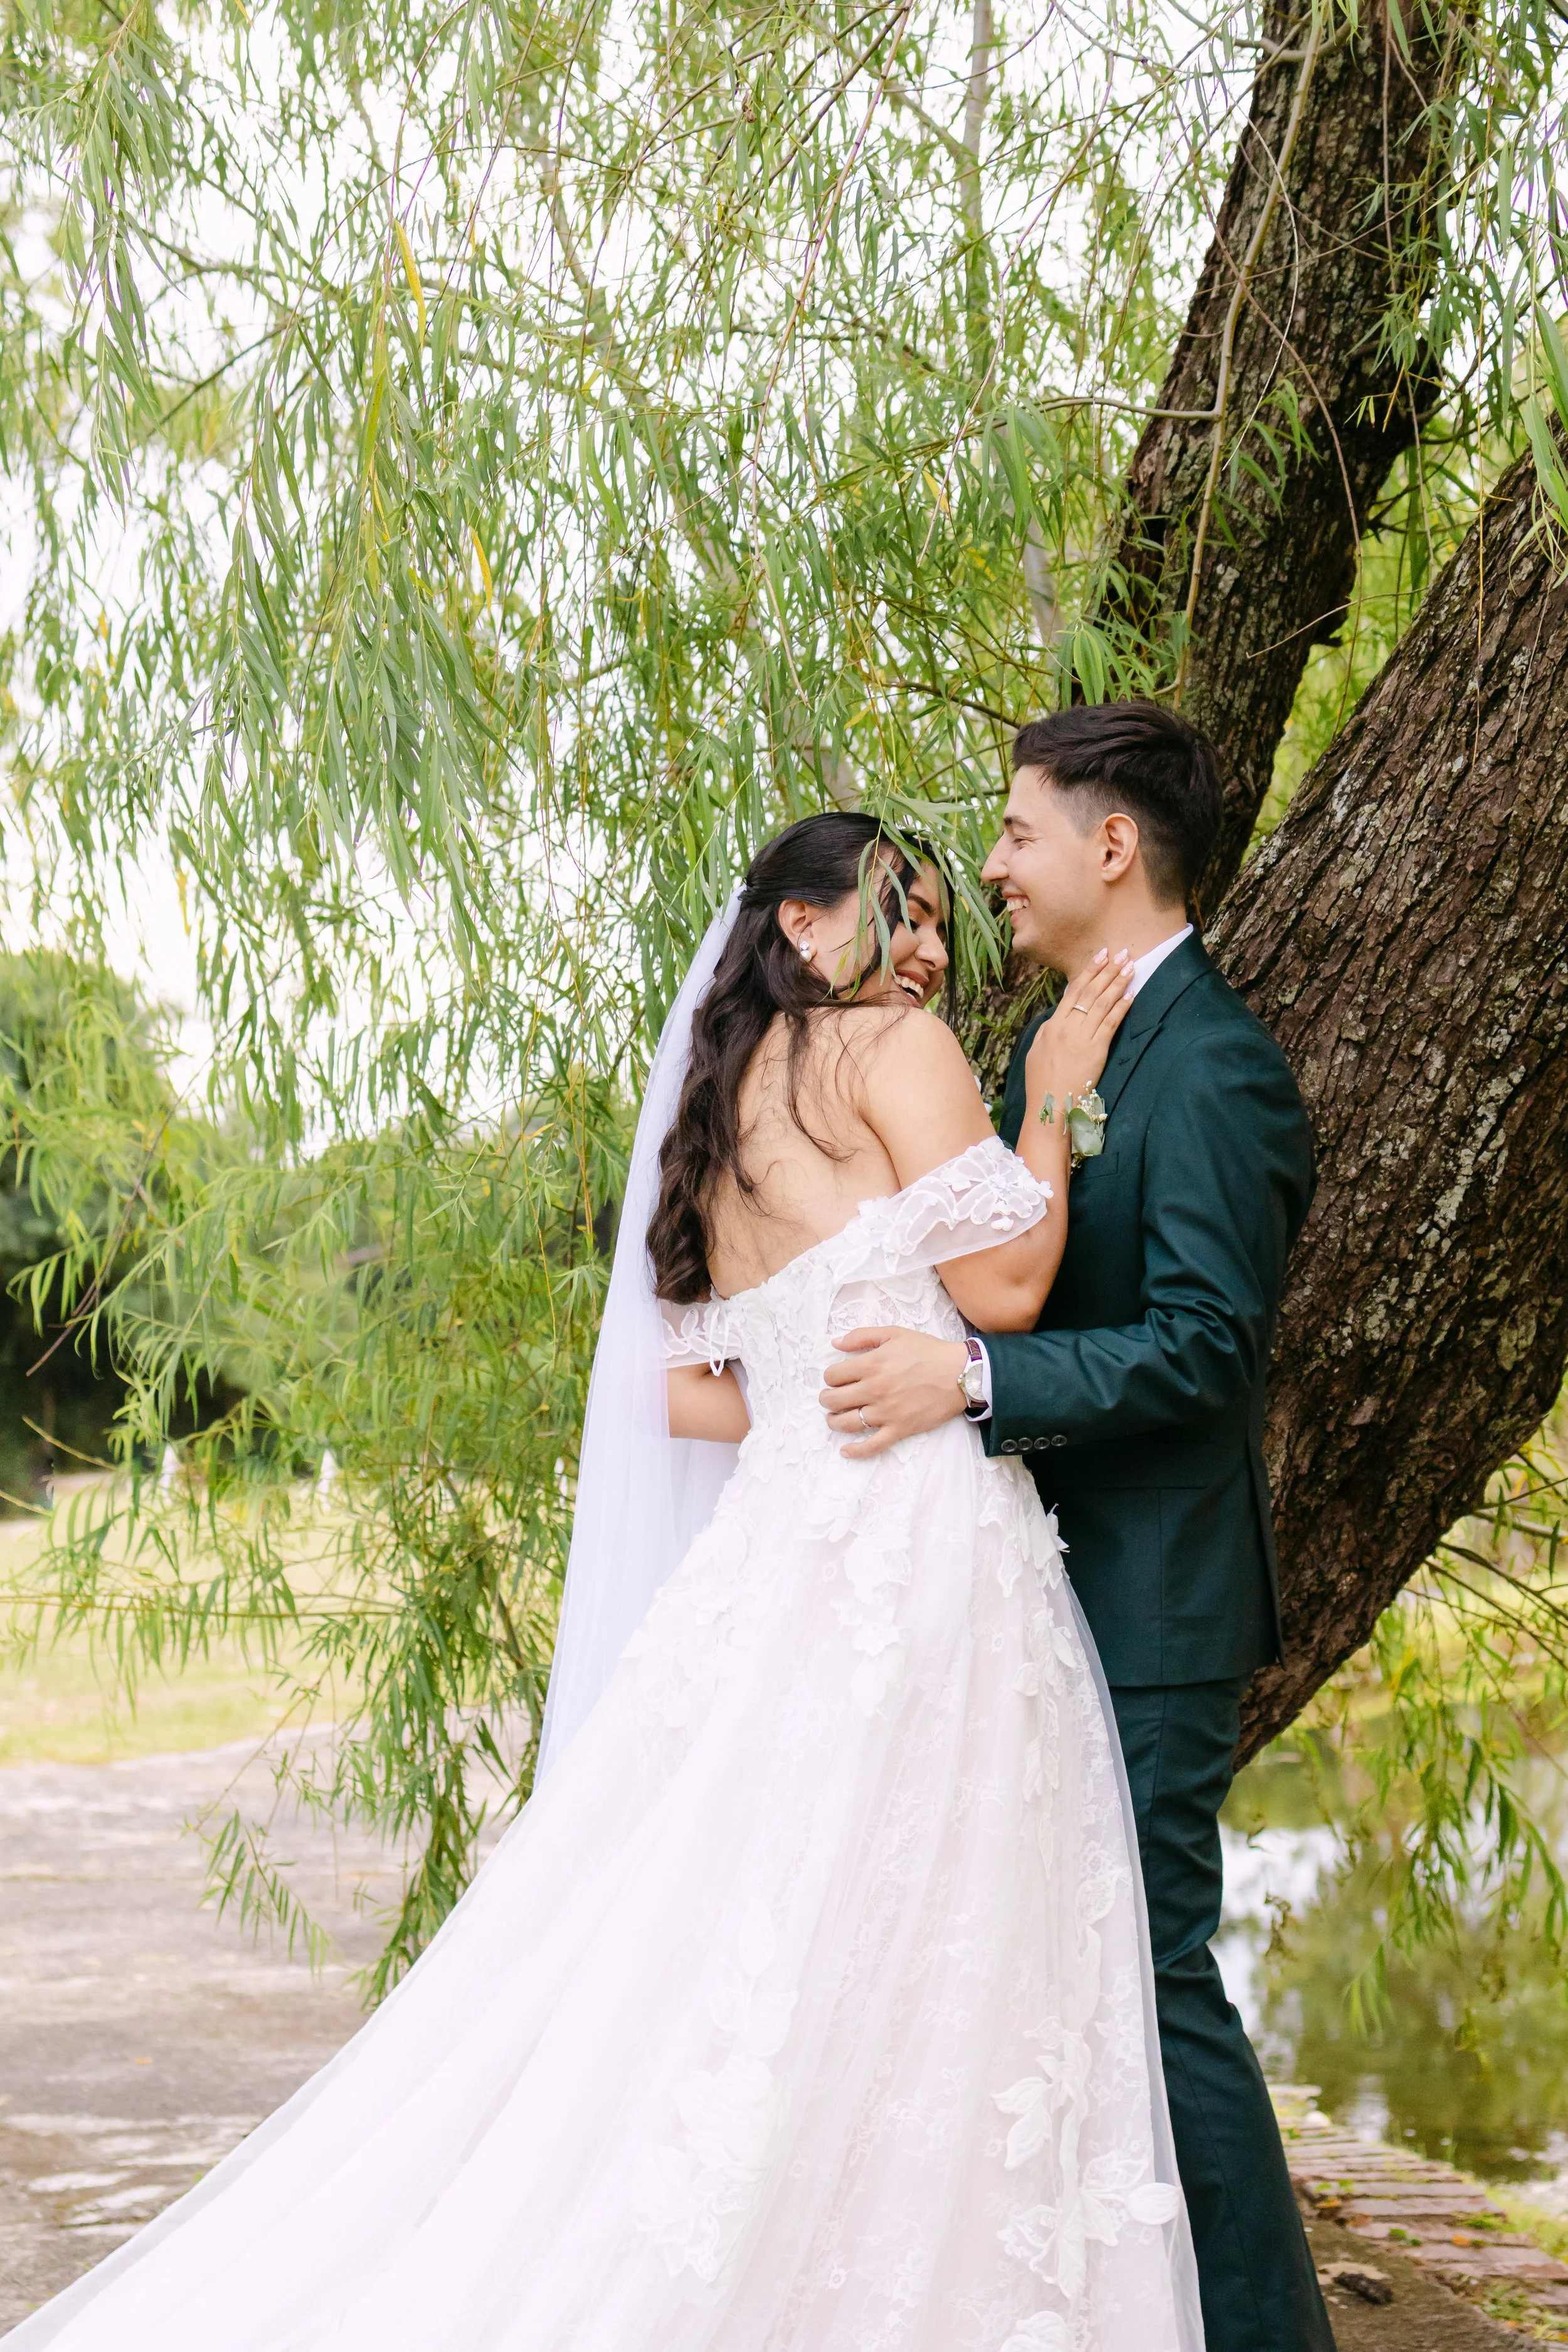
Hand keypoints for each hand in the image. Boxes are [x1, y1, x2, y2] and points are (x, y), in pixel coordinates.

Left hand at [819, 1329, 968, 1456]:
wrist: (960, 1373)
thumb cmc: (928, 1351)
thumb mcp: (894, 1333)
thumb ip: (862, 1336)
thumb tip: (835, 1342)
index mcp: (871, 1364)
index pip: (833, 1375)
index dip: (830, 1377)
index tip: (836, 1378)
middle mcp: (874, 1389)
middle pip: (834, 1400)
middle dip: (827, 1399)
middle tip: (830, 1398)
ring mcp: (886, 1412)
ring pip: (846, 1423)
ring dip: (833, 1422)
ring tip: (833, 1418)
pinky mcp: (899, 1429)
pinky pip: (872, 1445)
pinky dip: (856, 1451)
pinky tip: (845, 1451)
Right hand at [1025, 947, 1134, 1111]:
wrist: (1049, 1106)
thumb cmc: (1042, 1083)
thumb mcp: (1036, 1052)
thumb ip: (1046, 1031)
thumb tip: (1056, 1017)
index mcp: (1052, 1025)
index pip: (1073, 992)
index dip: (1088, 971)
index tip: (1100, 955)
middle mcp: (1067, 1027)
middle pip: (1090, 992)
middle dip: (1107, 970)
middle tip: (1121, 953)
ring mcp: (1081, 1038)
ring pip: (1102, 1003)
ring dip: (1118, 983)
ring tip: (1130, 967)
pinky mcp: (1096, 1050)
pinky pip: (1110, 1023)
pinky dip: (1121, 1007)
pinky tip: (1131, 994)